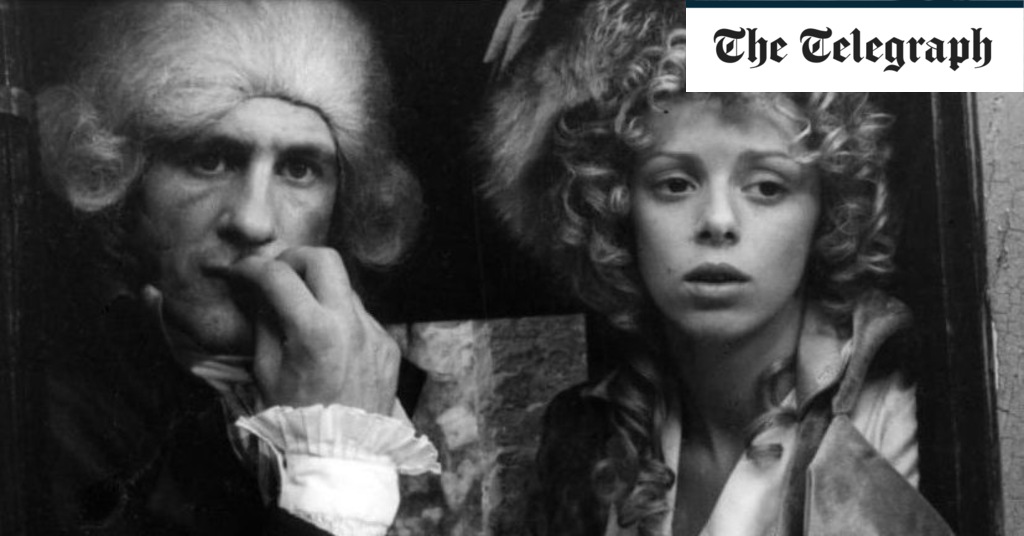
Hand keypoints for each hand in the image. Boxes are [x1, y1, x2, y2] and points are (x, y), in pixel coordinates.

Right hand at [230, 247, 399, 413]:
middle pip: (325, 258)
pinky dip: (339, 319)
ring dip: (319, 290)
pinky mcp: (387, 344)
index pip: (279, 276)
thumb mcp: (266, 371)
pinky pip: (361, 317)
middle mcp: (351, 324)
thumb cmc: (297, 418)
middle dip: (295, 259)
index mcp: (316, 331)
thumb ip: (264, 323)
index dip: (251, 267)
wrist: (343, 454)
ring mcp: (375, 332)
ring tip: (300, 315)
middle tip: (277, 276)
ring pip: (345, 287)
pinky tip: (327, 342)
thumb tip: (258, 290)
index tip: (240, 272)